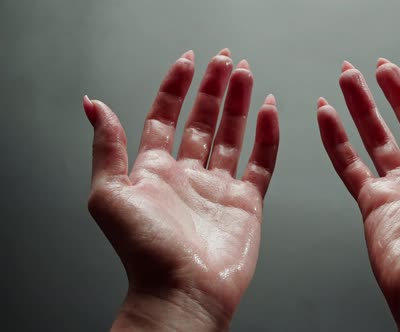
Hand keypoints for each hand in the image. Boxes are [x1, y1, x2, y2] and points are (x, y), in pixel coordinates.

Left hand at [84, 49, 278, 330]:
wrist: (183, 291)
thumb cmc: (145, 251)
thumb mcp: (110, 193)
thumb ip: (107, 147)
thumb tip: (93, 105)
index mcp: (155, 170)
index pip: (165, 117)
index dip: (176, 88)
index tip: (189, 62)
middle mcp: (187, 175)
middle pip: (202, 121)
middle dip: (213, 89)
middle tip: (224, 61)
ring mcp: (218, 187)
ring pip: (231, 135)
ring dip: (239, 104)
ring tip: (245, 75)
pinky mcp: (246, 202)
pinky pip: (261, 162)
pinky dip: (267, 136)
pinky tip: (269, 112)